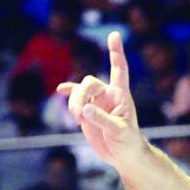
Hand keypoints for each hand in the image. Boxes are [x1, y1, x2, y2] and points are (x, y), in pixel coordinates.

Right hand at [57, 32, 144, 171]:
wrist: (123, 155)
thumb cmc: (128, 142)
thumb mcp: (118, 131)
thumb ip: (102, 120)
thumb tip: (85, 109)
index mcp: (121, 95)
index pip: (119, 69)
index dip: (116, 52)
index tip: (114, 34)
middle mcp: (108, 94)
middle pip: (89, 82)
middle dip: (81, 96)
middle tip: (80, 115)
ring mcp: (97, 101)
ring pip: (80, 91)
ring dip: (74, 103)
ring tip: (77, 119)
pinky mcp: (87, 111)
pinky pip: (75, 96)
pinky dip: (68, 93)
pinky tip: (60, 90)